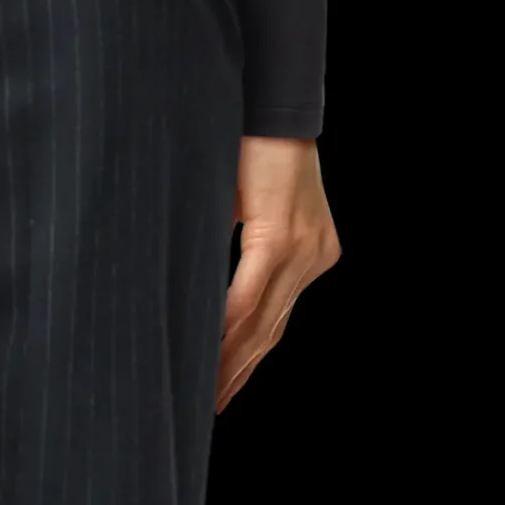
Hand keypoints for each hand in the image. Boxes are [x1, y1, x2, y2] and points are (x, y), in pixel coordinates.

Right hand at [217, 136, 340, 411]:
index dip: (243, 362)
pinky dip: (223, 327)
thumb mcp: (235, 204)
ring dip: (226, 362)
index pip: (270, 323)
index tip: (218, 396)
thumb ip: (229, 250)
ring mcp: (303, 248)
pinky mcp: (283, 235)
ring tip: (202, 396)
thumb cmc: (244, 141)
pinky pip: (246, 295)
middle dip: (233, 375)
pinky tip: (203, 354)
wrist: (266, 94)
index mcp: (308, 251)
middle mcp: (313, 255)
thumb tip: (191, 291)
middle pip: (267, 332)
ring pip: (258, 322)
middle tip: (206, 410)